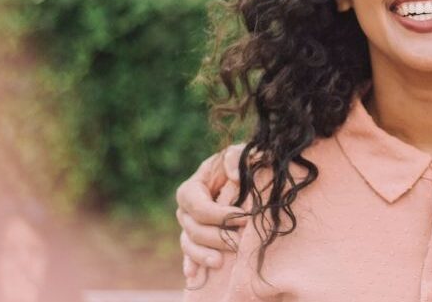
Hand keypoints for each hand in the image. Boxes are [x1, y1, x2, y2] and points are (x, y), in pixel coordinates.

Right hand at [176, 144, 246, 283]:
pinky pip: (189, 255)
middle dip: (217, 237)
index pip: (198, 206)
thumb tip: (234, 175)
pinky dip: (192, 265)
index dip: (219, 214)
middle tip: (240, 241)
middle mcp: (185, 210)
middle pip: (194, 229)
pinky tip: (195, 276)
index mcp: (192, 189)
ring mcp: (188, 227)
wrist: (246, 178)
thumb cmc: (242, 165)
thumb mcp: (241, 154)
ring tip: (219, 263)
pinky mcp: (196, 240)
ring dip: (203, 256)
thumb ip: (235, 158)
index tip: (243, 216)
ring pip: (190, 245)